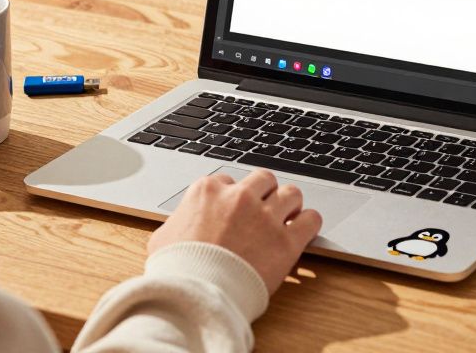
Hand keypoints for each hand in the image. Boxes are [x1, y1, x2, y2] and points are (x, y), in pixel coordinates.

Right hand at [149, 169, 322, 294]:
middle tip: (265, 211)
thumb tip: (180, 224)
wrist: (195, 296)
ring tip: (287, 219)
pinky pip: (312, 220)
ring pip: (291, 194)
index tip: (236, 212)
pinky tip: (304, 231)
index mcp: (208, 191)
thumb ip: (178, 222)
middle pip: (264, 180)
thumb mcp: (163, 238)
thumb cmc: (176, 271)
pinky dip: (310, 223)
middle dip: (266, 194)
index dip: (234, 198)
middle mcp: (239, 197)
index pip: (229, 181)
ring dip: (290, 205)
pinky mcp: (286, 241)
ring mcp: (265, 217)